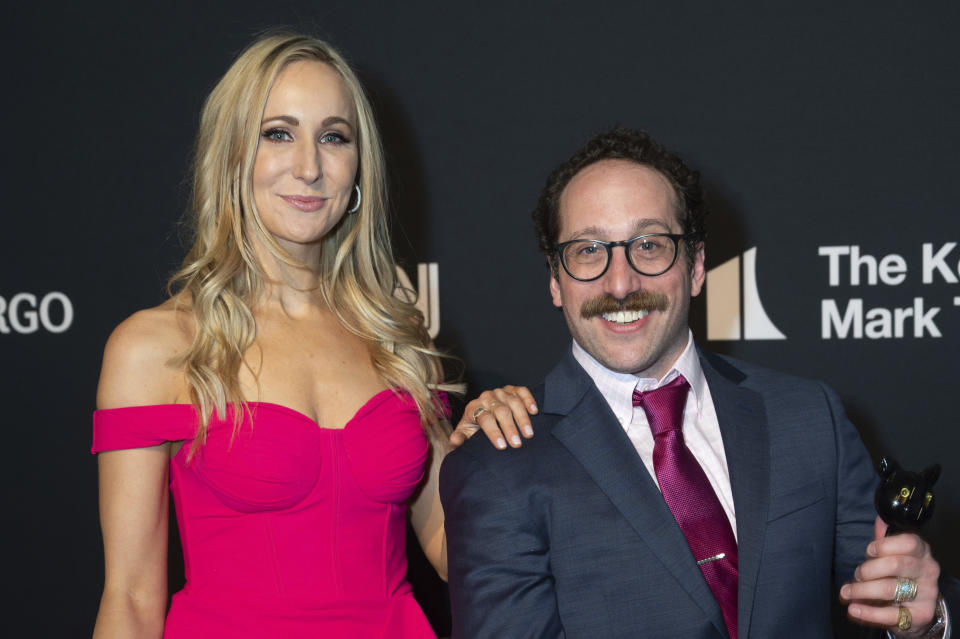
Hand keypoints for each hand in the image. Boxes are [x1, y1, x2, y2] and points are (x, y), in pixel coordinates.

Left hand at [449, 385, 537, 449]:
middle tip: (517, 444)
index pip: (484, 418)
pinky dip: (529, 400)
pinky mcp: (513, 389)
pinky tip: (534, 411)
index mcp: (474, 407)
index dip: (493, 432)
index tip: (502, 446)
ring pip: (513, 402)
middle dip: (510, 428)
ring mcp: (501, 392)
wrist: (483, 414)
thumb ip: (460, 438)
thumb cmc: (475, 427)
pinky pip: (522, 391)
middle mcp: (487, 396)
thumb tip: (455, 441)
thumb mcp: (466, 433)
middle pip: (501, 410)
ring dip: (522, 418)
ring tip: (529, 434)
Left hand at [840, 517, 941, 636]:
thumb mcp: (895, 555)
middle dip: (869, 569)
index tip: (868, 551)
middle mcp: (927, 571)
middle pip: (896, 564)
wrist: (917, 607)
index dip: (884, 545)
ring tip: (846, 592)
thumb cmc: (900, 575)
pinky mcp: (921, 615)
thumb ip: (885, 539)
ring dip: (862, 590)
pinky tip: (854, 609)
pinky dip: (868, 612)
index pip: (909, 542)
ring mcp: (926, 593)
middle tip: (856, 575)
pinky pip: (891, 614)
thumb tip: (879, 520)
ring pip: (891, 588)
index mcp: (921, 551)